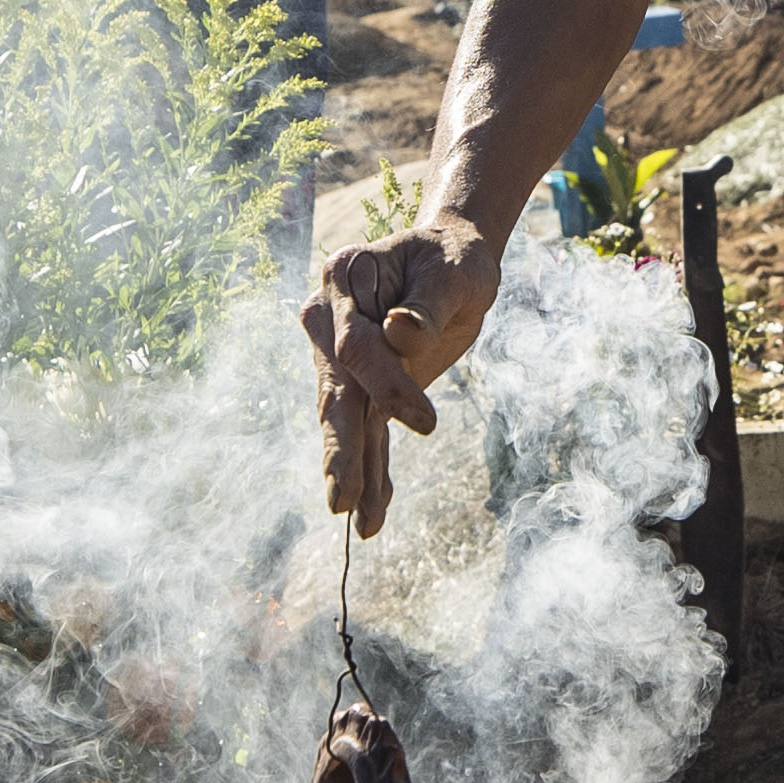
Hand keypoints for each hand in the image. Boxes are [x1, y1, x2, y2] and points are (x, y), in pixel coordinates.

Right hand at [300, 216, 503, 535]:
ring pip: (346, 418)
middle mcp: (328, 319)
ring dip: (355, 471)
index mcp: (345, 279)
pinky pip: (365, 430)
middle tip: (344, 498)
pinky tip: (373, 514)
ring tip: (361, 521)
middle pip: (337, 389)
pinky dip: (371, 470)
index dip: (387, 385)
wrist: (450, 261)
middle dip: (343, 448)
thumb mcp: (455, 273)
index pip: (356, 346)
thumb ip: (427, 304)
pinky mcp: (359, 385)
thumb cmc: (454, 261)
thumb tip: (401, 333)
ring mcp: (337, 355)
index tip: (427, 422)